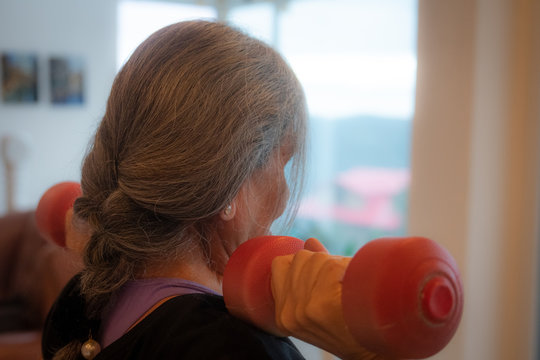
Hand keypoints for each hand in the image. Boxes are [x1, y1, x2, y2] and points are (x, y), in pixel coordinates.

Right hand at [271, 238, 394, 359]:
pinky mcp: (322, 305)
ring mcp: (304, 309)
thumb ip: (311, 274)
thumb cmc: (350, 326)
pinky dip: (348, 270)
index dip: (304, 264)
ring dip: (336, 265)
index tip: (321, 275)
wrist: (375, 354)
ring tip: (347, 287)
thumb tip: (309, 241)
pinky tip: (354, 286)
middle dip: (321, 262)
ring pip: (317, 259)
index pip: (280, 266)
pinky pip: (332, 267)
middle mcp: (289, 312)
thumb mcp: (321, 304)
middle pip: (300, 258)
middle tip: (338, 283)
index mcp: (283, 314)